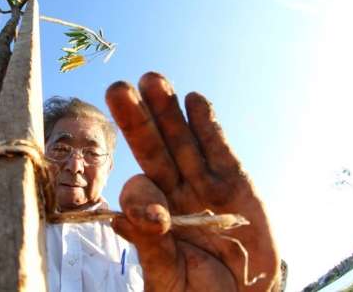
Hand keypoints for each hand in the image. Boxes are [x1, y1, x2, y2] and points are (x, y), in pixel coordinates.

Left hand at [105, 72, 279, 290]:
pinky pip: (218, 148)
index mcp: (151, 215)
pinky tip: (195, 100)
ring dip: (167, 111)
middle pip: (151, 149)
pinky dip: (208, 125)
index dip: (141, 196)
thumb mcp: (171, 279)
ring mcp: (203, 182)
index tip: (156, 218)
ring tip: (153, 79)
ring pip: (181, 139)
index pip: (138, 191)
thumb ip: (152, 248)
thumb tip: (126, 217)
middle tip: (118, 89)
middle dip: (136, 120)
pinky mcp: (234, 181)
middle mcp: (172, 191)